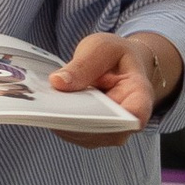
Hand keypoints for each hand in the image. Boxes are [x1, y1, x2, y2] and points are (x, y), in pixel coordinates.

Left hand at [52, 31, 182, 145]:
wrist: (117, 65)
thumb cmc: (114, 55)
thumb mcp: (101, 48)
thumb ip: (83, 65)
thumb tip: (58, 82)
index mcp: (139, 95)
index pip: (136, 115)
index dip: (118, 120)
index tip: (93, 113)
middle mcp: (128, 120)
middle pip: (106, 130)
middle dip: (78, 120)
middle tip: (53, 109)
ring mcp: (110, 131)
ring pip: (86, 136)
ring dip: (65, 124)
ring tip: (46, 108)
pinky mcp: (90, 133)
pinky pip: (73, 133)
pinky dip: (59, 123)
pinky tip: (46, 110)